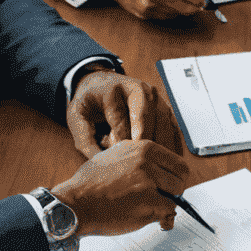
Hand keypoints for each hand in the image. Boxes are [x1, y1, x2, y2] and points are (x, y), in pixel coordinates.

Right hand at [51, 137, 187, 235]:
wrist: (75, 204)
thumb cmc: (88, 186)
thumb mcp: (114, 158)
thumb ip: (137, 161)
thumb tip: (156, 170)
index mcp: (141, 148)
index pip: (175, 160)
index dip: (174, 176)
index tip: (169, 185)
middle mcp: (146, 160)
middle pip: (181, 175)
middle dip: (175, 190)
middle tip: (163, 199)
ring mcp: (148, 180)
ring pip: (177, 193)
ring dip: (168, 203)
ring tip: (152, 208)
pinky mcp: (148, 200)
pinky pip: (169, 210)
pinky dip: (163, 218)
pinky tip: (151, 219)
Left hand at [66, 69, 180, 157]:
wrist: (101, 83)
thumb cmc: (89, 102)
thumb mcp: (76, 118)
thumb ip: (85, 141)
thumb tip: (102, 163)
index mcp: (113, 89)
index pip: (120, 118)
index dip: (121, 141)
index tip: (122, 160)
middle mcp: (138, 88)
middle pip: (147, 118)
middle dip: (145, 144)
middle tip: (144, 167)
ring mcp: (154, 97)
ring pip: (164, 122)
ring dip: (163, 146)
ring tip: (158, 167)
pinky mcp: (164, 106)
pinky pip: (173, 126)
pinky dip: (173, 144)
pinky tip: (170, 160)